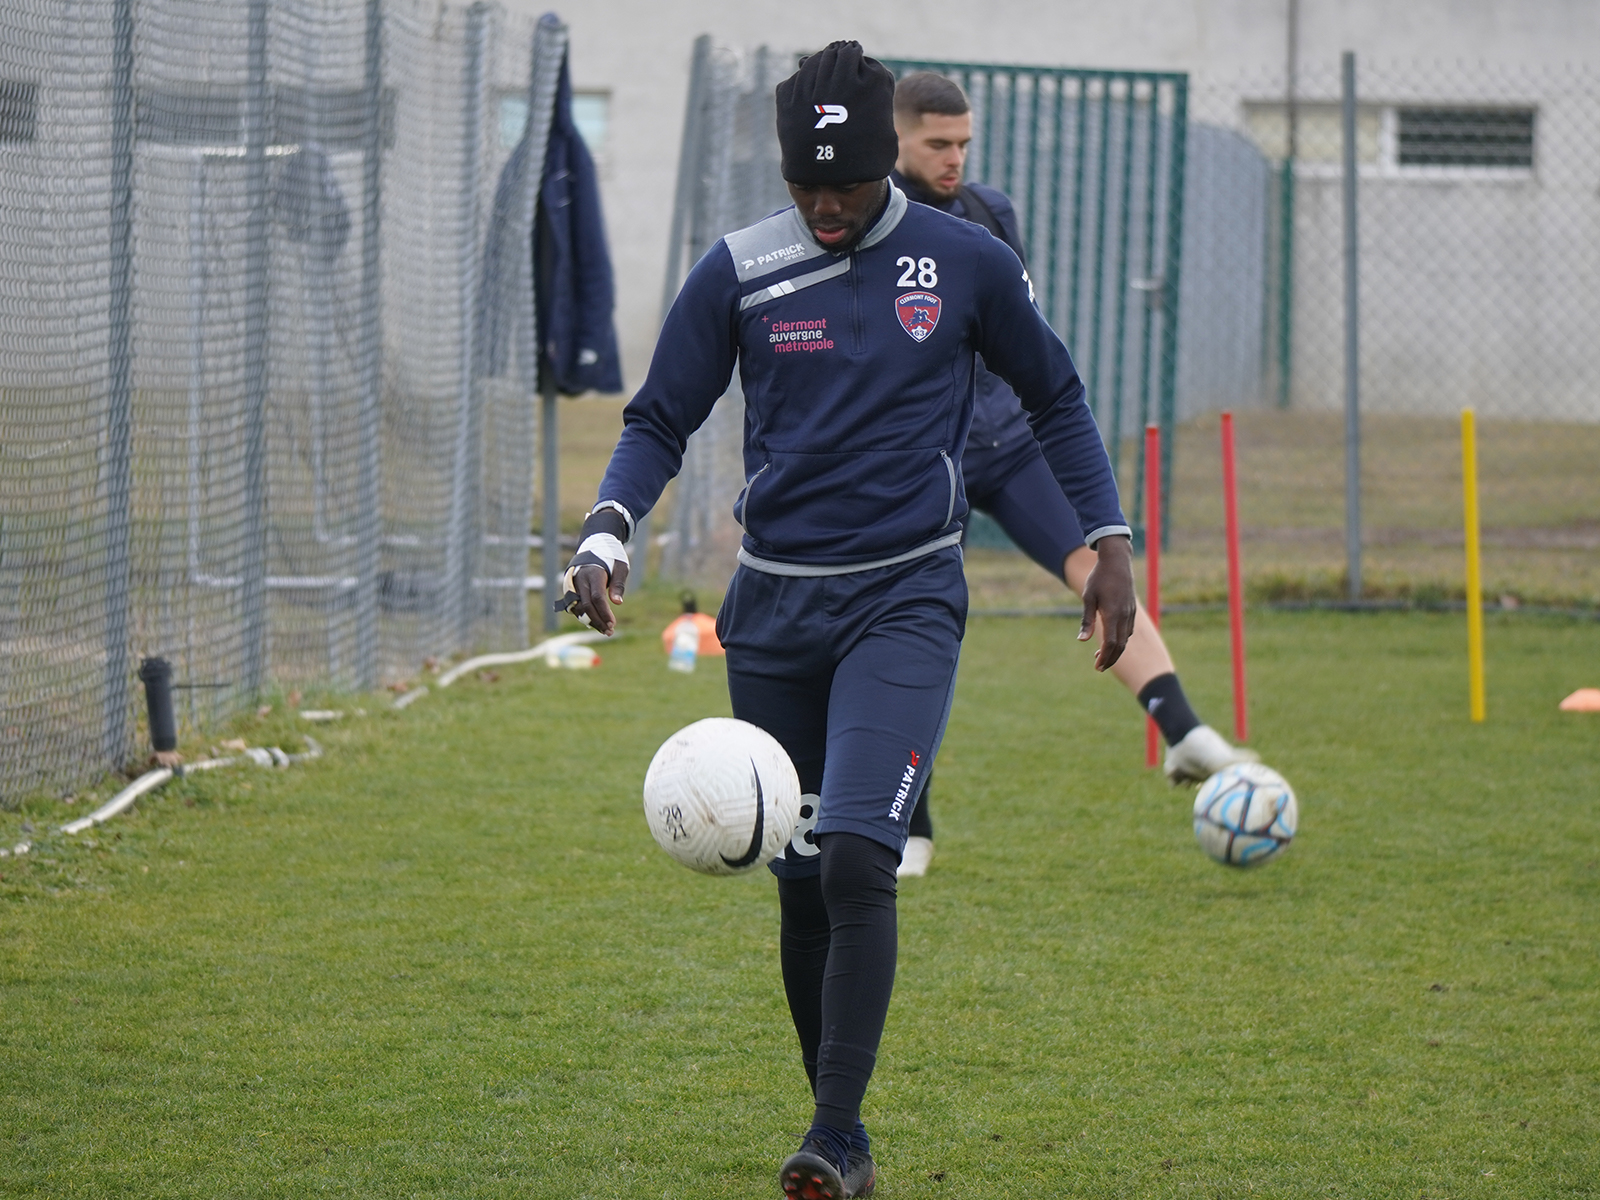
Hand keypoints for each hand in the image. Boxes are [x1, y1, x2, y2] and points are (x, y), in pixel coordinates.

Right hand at [569, 558, 628, 635]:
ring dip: (590, 621)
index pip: (597, 597)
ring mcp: (572, 584)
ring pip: (578, 608)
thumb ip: (618, 584)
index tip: (612, 624)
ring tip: (604, 630)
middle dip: (598, 621)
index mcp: (593, 573)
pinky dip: (584, 615)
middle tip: (609, 632)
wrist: (594, 545)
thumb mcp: (620, 567)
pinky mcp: (569, 589)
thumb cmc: (610, 557)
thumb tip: (617, 603)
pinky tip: (596, 622)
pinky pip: (575, 606)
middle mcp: (579, 579)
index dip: (604, 612)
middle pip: (586, 605)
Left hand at [1078, 535, 1135, 670]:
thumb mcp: (1088, 597)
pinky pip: (1128, 630)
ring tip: (1101, 657)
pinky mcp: (1132, 609)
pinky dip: (1121, 640)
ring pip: (1125, 639)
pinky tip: (1112, 641)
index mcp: (1113, 613)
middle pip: (1120, 645)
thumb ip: (1086, 620)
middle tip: (1099, 668)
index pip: (1111, 643)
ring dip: (1115, 651)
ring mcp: (1130, 612)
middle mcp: (1124, 615)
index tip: (1096, 666)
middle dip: (1111, 659)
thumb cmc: (1099, 577)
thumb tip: (1082, 640)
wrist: (1117, 561)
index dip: (1105, 657)